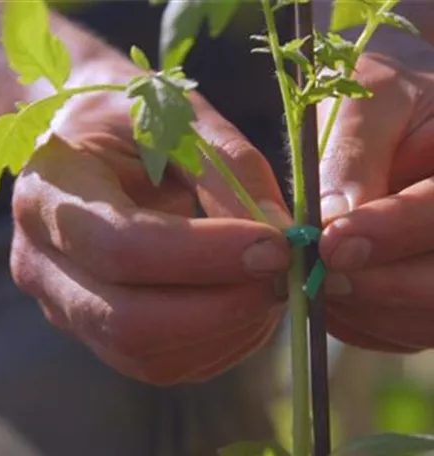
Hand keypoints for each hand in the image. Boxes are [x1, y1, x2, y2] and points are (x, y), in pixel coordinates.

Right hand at [10, 67, 291, 385]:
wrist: (88, 145)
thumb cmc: (129, 119)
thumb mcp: (177, 117)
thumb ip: (229, 171)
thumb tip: (280, 235)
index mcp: (52, 196)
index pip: (124, 248)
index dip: (207, 255)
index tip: (277, 244)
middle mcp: (46, 266)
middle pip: (131, 322)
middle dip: (223, 307)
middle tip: (282, 274)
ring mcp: (69, 307)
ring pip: (150, 354)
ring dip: (228, 329)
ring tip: (268, 283)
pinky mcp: (101, 331)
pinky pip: (163, 363)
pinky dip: (218, 342)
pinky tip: (244, 304)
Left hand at [318, 30, 433, 351]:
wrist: (395, 115)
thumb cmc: (382, 96)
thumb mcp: (369, 100)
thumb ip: (353, 156)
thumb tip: (332, 224)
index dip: (392, 232)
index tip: (331, 243)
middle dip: (379, 284)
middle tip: (318, 275)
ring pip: (425, 317)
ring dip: (366, 308)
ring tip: (316, 282)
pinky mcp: (427, 294)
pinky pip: (404, 330)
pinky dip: (363, 322)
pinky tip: (330, 296)